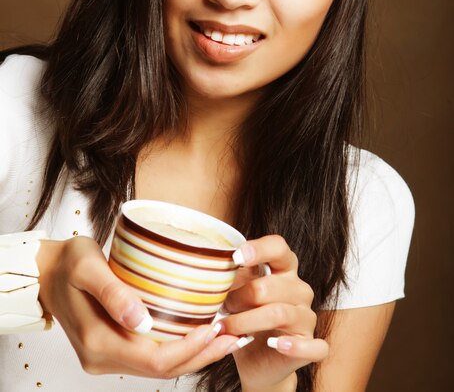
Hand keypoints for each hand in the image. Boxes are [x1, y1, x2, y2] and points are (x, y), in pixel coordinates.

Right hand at [37, 236, 239, 377]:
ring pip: (158, 367)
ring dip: (193, 355)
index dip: (189, 349)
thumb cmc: (68, 262)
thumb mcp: (87, 266)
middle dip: (201, 355)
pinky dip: (177, 349)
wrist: (46, 271)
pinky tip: (198, 334)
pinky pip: (150, 356)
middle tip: (233, 336)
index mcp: (98, 342)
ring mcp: (106, 356)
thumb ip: (114, 293)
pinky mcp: (112, 348)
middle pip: (161, 370)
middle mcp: (102, 358)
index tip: (215, 328)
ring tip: (225, 337)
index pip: (153, 360)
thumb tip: (142, 321)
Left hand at [220, 235, 328, 390]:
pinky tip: (274, 344)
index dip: (258, 249)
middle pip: (270, 286)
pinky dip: (292, 345)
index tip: (235, 258)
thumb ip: (231, 277)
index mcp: (283, 268)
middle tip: (222, 307)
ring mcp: (307, 317)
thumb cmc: (245, 318)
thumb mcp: (236, 293)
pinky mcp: (312, 345)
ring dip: (247, 322)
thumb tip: (214, 265)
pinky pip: (311, 345)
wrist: (256, 360)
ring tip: (227, 328)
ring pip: (279, 314)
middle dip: (239, 297)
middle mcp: (299, 289)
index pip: (278, 247)